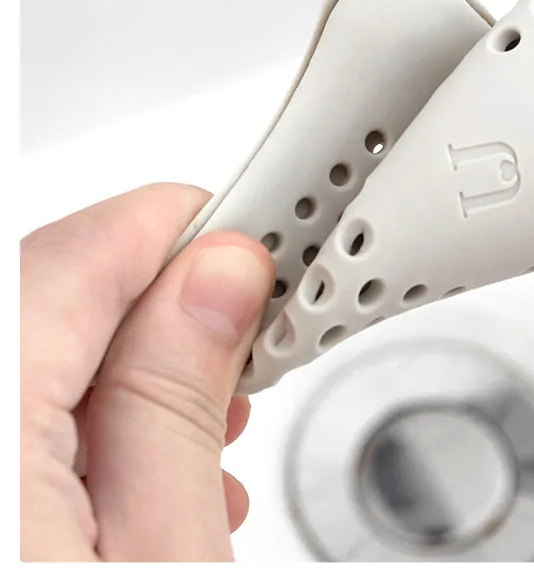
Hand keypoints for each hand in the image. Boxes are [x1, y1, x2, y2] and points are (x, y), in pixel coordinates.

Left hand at [20, 183, 274, 560]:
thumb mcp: (172, 562)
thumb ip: (177, 407)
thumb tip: (218, 278)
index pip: (79, 254)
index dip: (189, 229)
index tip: (266, 241)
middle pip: (48, 295)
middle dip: (165, 304)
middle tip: (251, 339)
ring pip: (32, 353)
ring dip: (130, 367)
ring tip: (210, 421)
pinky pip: (15, 417)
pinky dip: (79, 423)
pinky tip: (141, 477)